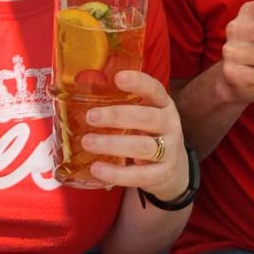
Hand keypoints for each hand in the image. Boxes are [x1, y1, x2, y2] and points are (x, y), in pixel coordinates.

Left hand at [82, 72, 189, 199]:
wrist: (174, 169)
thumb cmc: (149, 134)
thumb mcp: (144, 116)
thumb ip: (124, 107)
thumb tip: (79, 98)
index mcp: (164, 106)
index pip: (155, 90)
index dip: (139, 83)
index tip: (118, 78)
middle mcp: (170, 125)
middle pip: (147, 118)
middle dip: (117, 116)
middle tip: (90, 117)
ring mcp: (170, 151)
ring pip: (143, 146)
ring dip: (112, 144)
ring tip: (87, 142)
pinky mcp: (163, 174)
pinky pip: (139, 175)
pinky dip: (116, 173)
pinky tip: (97, 168)